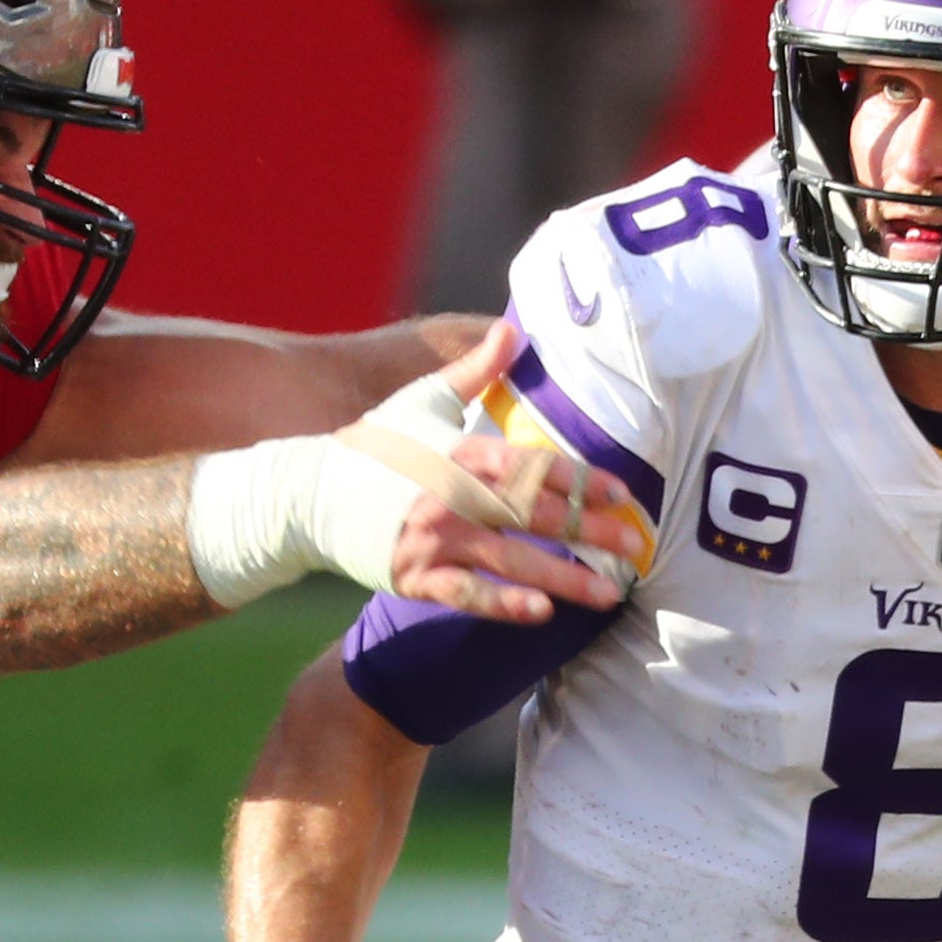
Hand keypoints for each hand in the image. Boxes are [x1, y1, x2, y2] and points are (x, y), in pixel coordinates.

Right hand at [367, 317, 655, 622]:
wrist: (307, 493)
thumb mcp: (423, 399)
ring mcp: (433, 538)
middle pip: (533, 514)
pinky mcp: (414, 575)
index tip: (623, 496)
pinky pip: (466, 593)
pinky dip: (503, 604)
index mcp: (461, 451)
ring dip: (562, 579)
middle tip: (633, 548)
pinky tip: (540, 614)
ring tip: (607, 596)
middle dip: (587, 532)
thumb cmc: (374, 445)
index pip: (532, 466)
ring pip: (509, 560)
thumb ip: (475, 370)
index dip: (582, 481)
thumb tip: (513, 328)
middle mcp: (452, 495)